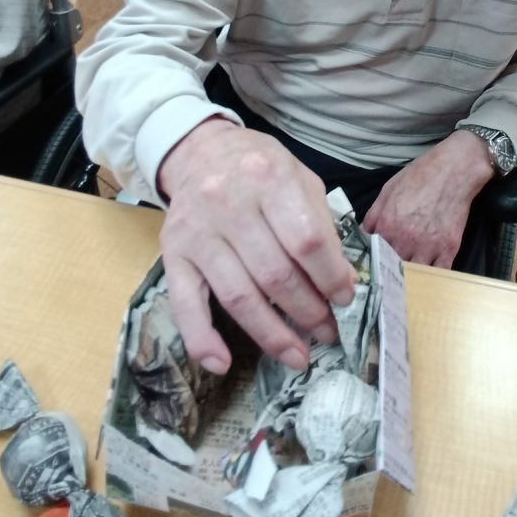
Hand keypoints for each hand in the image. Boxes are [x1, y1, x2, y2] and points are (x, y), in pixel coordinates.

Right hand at [157, 117, 355, 374]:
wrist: (201, 152)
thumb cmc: (259, 169)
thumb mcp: (299, 179)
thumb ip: (321, 225)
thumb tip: (343, 282)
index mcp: (268, 177)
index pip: (306, 241)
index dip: (330, 277)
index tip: (345, 298)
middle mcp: (227, 202)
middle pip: (275, 274)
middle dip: (307, 312)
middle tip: (326, 331)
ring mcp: (196, 230)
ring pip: (238, 296)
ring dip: (272, 334)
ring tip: (298, 355)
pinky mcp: (171, 253)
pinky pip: (185, 304)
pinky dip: (202, 339)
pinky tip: (223, 364)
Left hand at [361, 130, 494, 267]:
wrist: (454, 170)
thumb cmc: (420, 175)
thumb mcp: (388, 190)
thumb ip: (374, 215)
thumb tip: (364, 235)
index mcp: (388, 224)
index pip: (374, 253)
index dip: (373, 259)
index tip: (374, 263)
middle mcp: (406, 239)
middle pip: (392, 268)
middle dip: (390, 270)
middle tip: (390, 272)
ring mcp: (428, 246)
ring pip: (413, 274)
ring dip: (410, 275)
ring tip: (407, 275)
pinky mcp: (449, 249)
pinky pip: (437, 273)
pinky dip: (431, 277)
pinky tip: (427, 274)